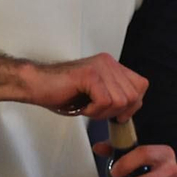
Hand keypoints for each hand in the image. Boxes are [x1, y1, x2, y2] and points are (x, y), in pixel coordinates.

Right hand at [25, 53, 147, 120]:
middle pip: (133, 96)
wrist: (36, 85)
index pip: (141, 86)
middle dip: (116, 112)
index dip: (132, 105)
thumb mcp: (96, 96)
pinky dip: (94, 111)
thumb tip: (129, 113)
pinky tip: (83, 107)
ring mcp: (100, 67)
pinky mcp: (90, 75)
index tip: (115, 114)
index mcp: (112, 66)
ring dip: (103, 113)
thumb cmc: (61, 92)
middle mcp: (109, 63)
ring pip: (120, 101)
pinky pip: (105, 101)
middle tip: (96, 111)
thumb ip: (115, 98)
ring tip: (87, 108)